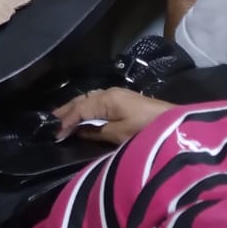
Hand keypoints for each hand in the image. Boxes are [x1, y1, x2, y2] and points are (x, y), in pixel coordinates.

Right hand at [53, 87, 172, 144]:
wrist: (175, 123)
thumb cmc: (146, 130)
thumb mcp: (119, 135)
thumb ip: (96, 132)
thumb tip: (78, 130)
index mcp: (106, 99)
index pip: (79, 109)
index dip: (66, 122)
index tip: (55, 135)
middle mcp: (109, 92)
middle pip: (82, 100)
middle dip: (67, 110)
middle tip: (51, 120)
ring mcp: (118, 94)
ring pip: (90, 98)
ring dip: (76, 107)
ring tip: (63, 116)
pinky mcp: (125, 99)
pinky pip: (98, 100)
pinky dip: (87, 107)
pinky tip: (84, 112)